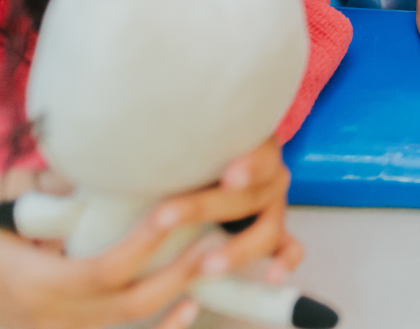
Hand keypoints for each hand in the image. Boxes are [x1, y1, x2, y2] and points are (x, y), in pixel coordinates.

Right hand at [0, 211, 218, 328]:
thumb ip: (32, 190)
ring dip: (175, 294)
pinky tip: (189, 307)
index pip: (101, 271)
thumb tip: (81, 171)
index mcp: (34, 284)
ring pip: (129, 325)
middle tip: (215, 235)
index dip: (142, 246)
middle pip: (129, 304)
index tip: (172, 214)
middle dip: (177, 272)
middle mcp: (52, 319)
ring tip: (214, 260)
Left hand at [151, 136, 301, 283]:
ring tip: (208, 265)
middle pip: (247, 195)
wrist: (236, 161)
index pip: (258, 153)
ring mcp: (275, 208)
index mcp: (257, 148)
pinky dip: (284, 262)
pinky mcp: (277, 233)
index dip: (248, 165)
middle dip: (206, 208)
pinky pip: (290, 249)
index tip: (229, 178)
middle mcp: (270, 178)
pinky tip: (272, 277)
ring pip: (267, 229)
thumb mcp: (201, 143)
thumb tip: (130, 148)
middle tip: (166, 218)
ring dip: (238, 249)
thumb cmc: (209, 152)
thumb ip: (178, 148)